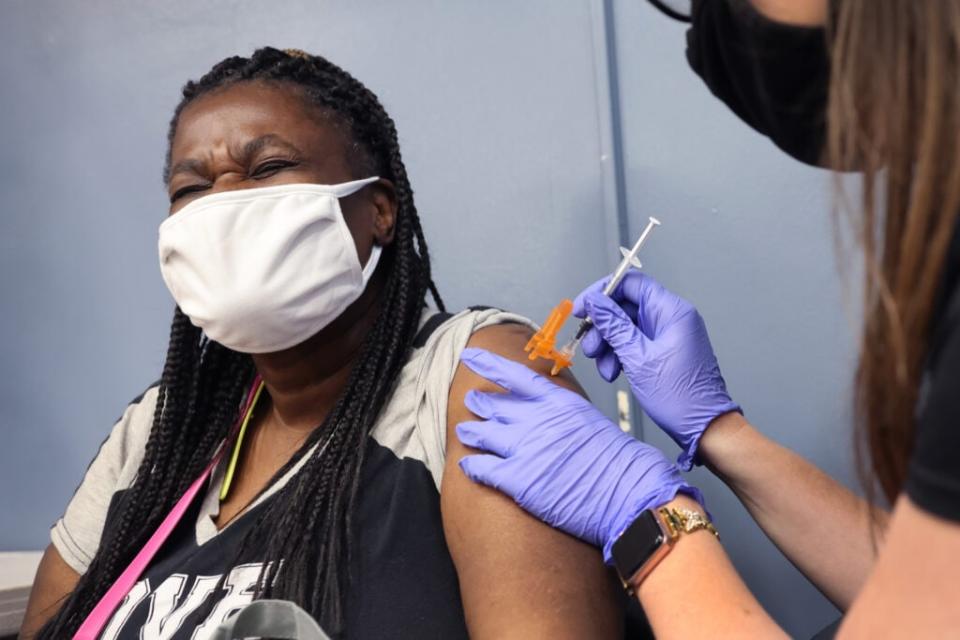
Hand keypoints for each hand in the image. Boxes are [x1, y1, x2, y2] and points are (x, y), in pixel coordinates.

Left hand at [455, 347, 703, 562]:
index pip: (515, 376)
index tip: (471, 356)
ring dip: (470, 431)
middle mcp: (537, 420)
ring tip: (464, 431)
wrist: (629, 491)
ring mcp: (525, 448)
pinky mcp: (519, 479)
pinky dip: (471, 464)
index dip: (489, 364)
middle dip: (480, 403)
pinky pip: (482, 467)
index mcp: (558, 402)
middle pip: (495, 405)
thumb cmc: (617, 461)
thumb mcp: (589, 419)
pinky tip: (467, 464)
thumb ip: (561, 412)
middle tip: (471, 401)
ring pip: (482, 433)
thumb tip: (545, 413)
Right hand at [572, 271, 739, 469]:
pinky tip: (614, 372)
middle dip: (602, 326)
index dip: (602, 292)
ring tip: (604, 367)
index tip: (583, 308)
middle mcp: (672, 318)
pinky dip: (619, 354)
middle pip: (625, 306)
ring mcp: (668, 335)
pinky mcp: (664, 350)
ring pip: (626, 327)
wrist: (704, 427)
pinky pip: (634, 342)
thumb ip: (613, 326)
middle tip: (590, 346)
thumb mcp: (637, 358)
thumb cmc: (681, 397)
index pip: (631, 283)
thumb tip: (595, 302)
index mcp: (672, 311)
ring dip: (608, 345)